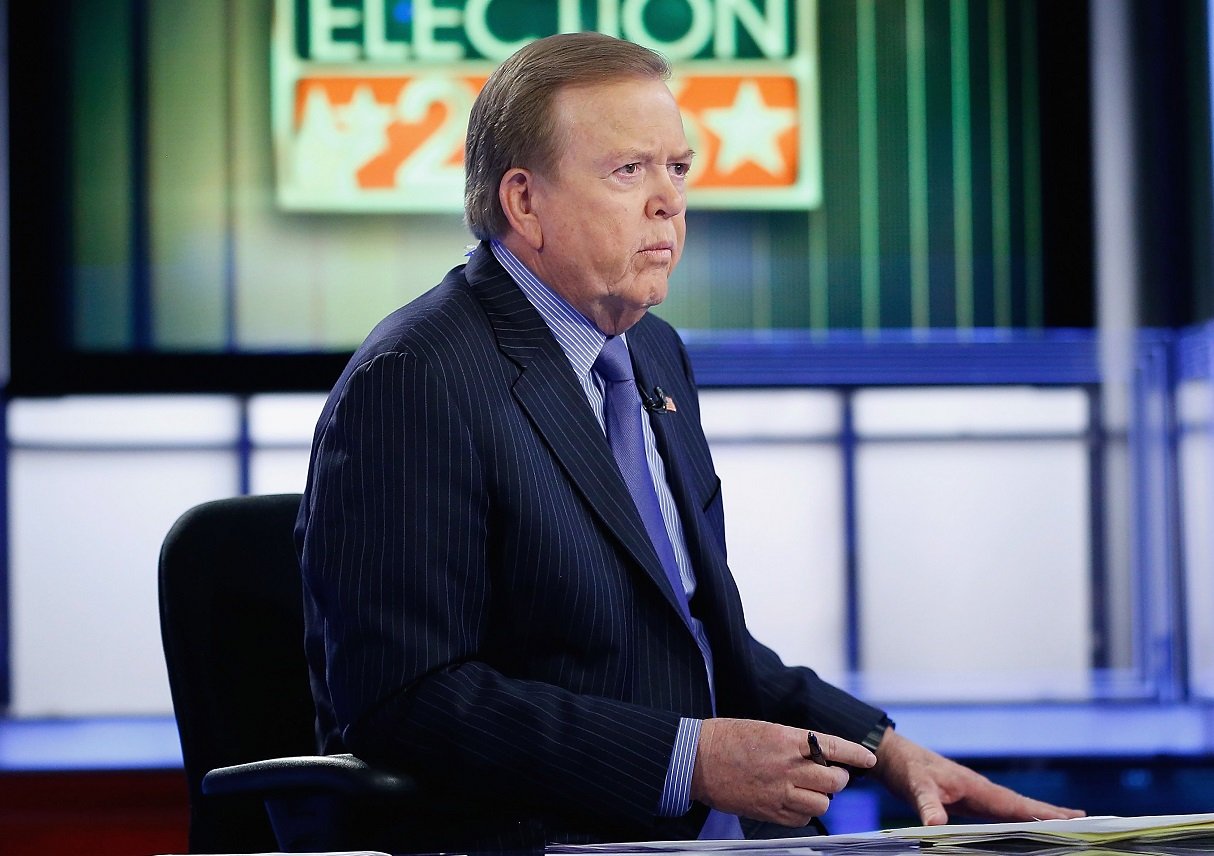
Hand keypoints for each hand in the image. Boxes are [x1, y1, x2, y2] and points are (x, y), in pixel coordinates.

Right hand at [690, 718, 875, 826]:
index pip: (834, 747)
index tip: (868, 758)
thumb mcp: (766, 729)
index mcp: (787, 739)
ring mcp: (779, 791)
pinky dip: (804, 811)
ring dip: (821, 796)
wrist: (697, 760)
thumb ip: (795, 742)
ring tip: (809, 789)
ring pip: (822, 803)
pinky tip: (793, 801)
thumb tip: (820, 754)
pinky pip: (802, 818)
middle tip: (829, 774)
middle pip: (834, 780)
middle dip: (837, 778)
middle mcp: (788, 766)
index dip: (856, 754)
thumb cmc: (728, 738)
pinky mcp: (769, 811)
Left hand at [872, 729, 1084, 824]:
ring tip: (1069, 823)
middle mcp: (983, 791)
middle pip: (1023, 805)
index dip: (1043, 813)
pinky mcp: (969, 801)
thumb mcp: (916, 786)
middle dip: (1052, 814)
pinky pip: (1000, 812)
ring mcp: (978, 795)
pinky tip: (1027, 825)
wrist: (895, 756)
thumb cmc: (908, 769)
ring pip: (1015, 808)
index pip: (1016, 804)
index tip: (1072, 819)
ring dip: (1040, 816)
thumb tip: (937, 825)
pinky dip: (1019, 818)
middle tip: (1085, 821)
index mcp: (977, 787)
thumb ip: (928, 805)